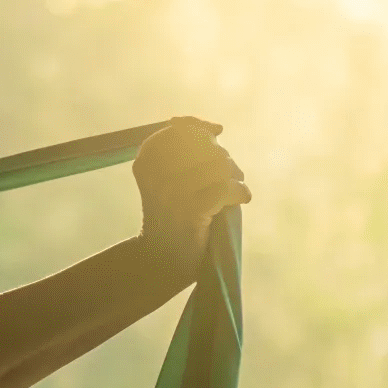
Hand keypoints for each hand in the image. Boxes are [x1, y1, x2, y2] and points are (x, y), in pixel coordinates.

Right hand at [132, 116, 249, 274]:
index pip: (180, 129)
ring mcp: (171, 193)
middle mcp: (155, 174)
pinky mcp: (190, 212)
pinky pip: (226, 188)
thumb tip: (217, 129)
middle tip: (228, 175)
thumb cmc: (174, 214)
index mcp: (146, 161)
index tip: (215, 134)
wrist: (163, 259)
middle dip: (223, 158)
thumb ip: (188, 149)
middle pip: (206, 145)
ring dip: (235, 175)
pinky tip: (242, 199)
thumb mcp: (172, 177)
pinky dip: (240, 192)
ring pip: (220, 165)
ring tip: (234, 190)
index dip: (201, 128)